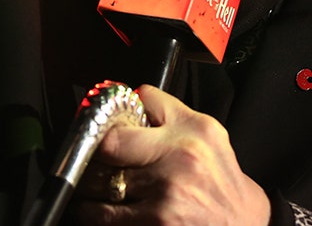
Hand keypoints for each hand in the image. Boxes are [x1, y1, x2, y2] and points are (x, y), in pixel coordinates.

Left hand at [73, 85, 270, 225]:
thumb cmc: (220, 183)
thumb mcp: (208, 137)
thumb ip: (170, 115)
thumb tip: (130, 99)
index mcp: (194, 130)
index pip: (136, 104)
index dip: (116, 116)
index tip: (108, 127)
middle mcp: (181, 159)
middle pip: (107, 144)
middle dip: (96, 152)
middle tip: (98, 160)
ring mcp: (166, 196)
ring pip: (96, 182)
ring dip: (92, 186)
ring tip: (101, 189)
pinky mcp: (155, 224)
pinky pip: (100, 216)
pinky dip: (94, 213)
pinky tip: (105, 211)